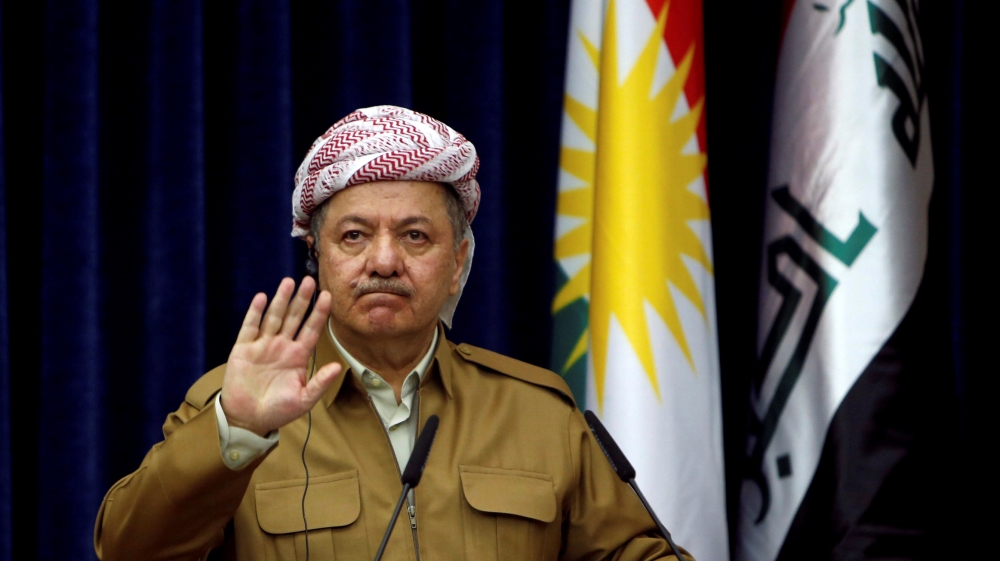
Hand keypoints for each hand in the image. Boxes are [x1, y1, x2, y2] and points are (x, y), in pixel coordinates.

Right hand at [221, 277, 341, 435]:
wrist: (248, 420)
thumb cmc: (278, 411)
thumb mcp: (304, 399)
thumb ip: (320, 383)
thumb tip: (338, 367)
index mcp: (298, 356)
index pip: (311, 330)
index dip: (319, 313)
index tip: (328, 296)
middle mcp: (282, 346)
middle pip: (294, 318)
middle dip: (302, 300)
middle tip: (310, 280)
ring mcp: (263, 346)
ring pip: (274, 317)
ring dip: (281, 300)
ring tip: (289, 282)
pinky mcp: (243, 349)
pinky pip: (250, 328)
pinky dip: (255, 313)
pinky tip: (262, 298)